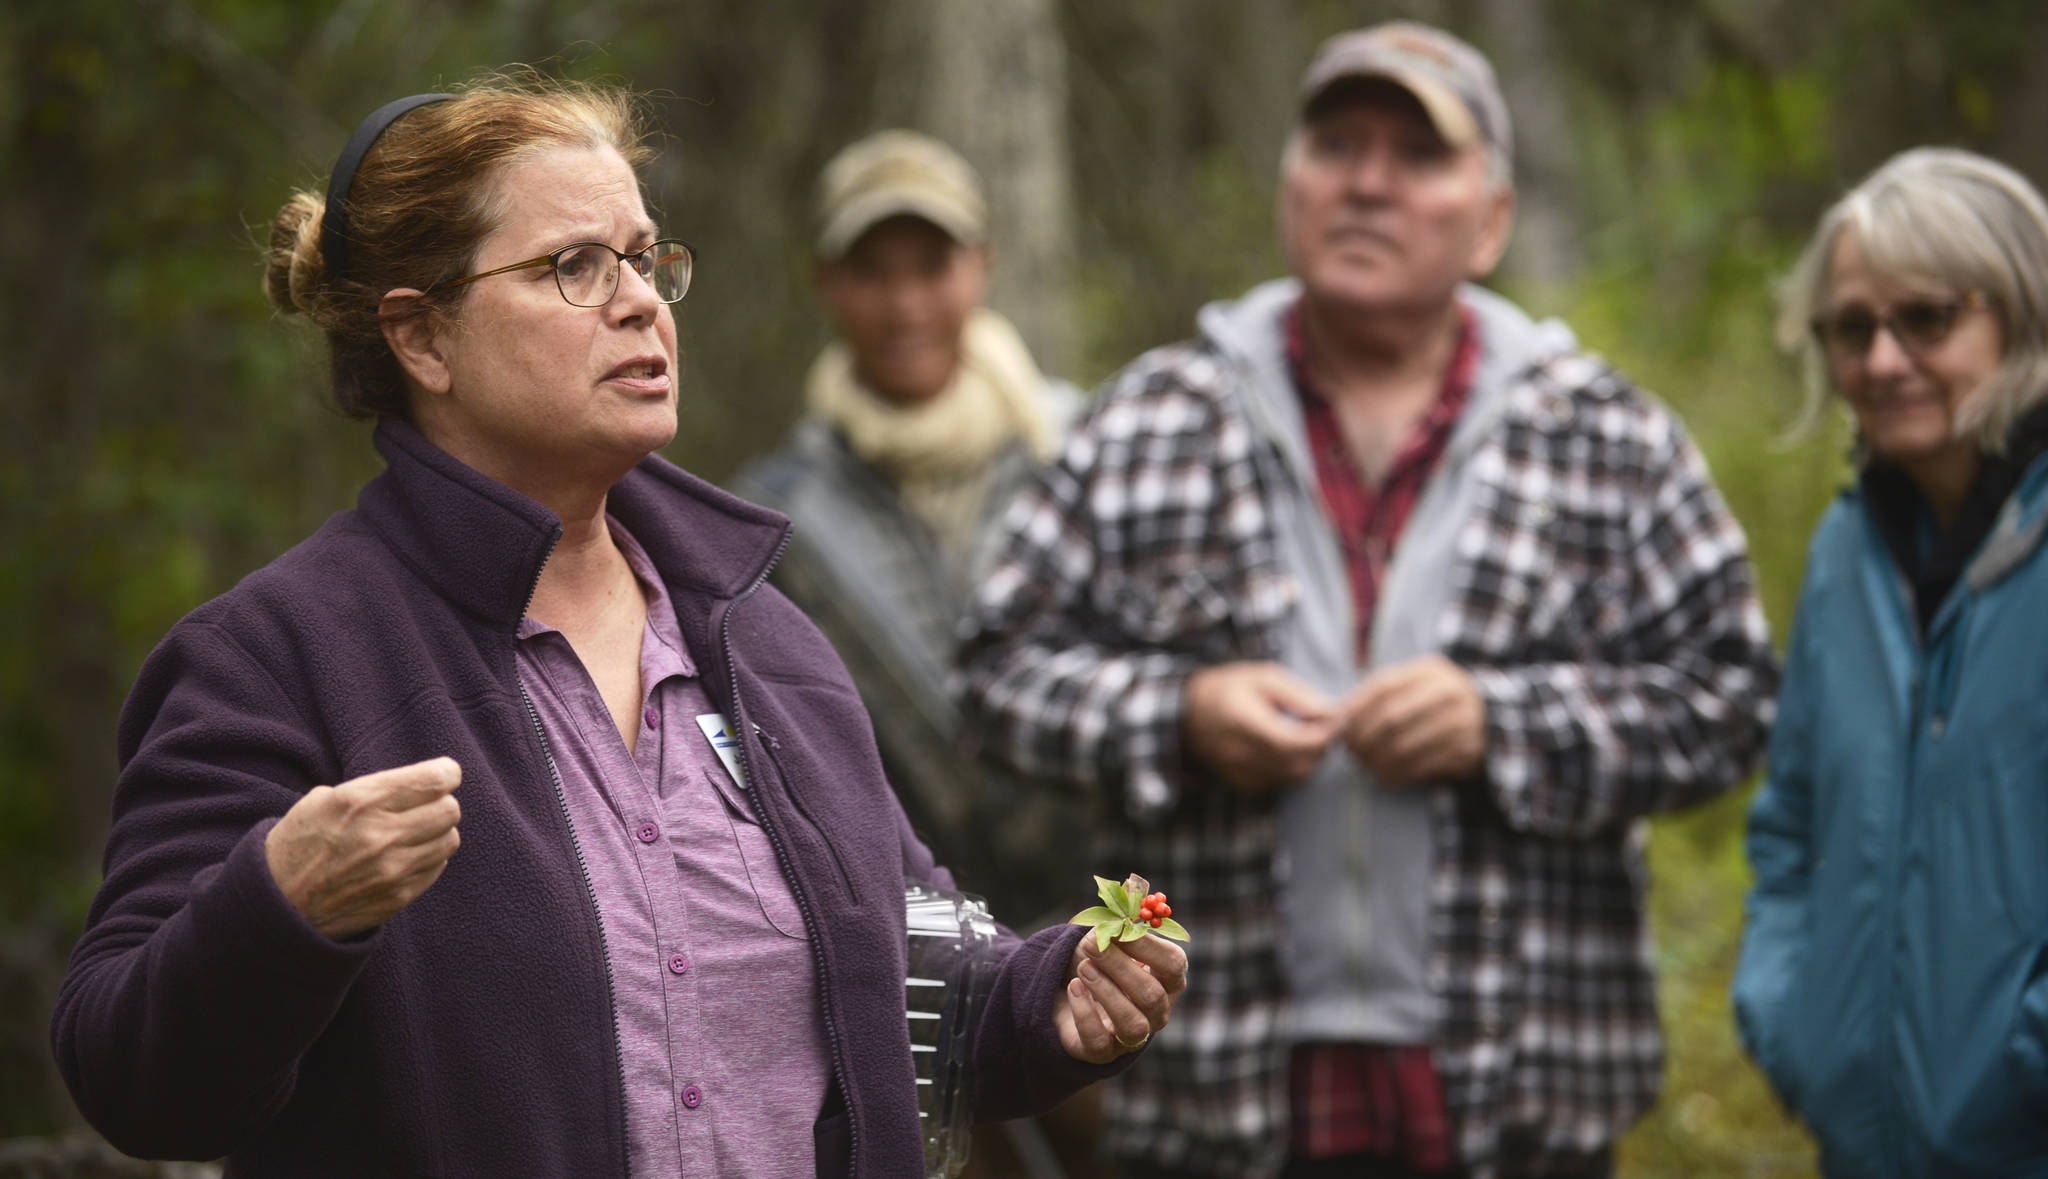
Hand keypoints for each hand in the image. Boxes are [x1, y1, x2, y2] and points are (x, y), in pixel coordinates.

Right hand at [264, 756, 463, 938]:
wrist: (276, 906)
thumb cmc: (298, 844)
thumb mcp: (322, 800)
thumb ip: (373, 789)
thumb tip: (416, 783)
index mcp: (361, 801)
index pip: (435, 780)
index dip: (446, 773)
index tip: (444, 774)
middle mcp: (381, 834)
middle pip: (450, 809)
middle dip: (441, 803)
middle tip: (425, 806)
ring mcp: (392, 869)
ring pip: (449, 839)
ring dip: (437, 832)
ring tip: (413, 833)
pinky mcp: (398, 897)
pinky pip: (437, 866)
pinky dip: (429, 857)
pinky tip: (405, 856)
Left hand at [1057, 931, 1187, 1062]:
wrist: (1067, 990)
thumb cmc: (1099, 961)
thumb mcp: (1109, 939)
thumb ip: (1117, 929)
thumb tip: (1118, 924)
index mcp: (1168, 980)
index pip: (1173, 965)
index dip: (1147, 946)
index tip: (1119, 930)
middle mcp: (1157, 1011)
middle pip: (1151, 995)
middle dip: (1119, 967)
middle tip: (1092, 946)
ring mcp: (1133, 1036)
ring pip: (1132, 1024)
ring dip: (1106, 992)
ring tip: (1084, 968)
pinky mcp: (1103, 1052)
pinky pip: (1099, 1040)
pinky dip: (1084, 1012)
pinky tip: (1073, 988)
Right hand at [1182, 661, 1338, 792]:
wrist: (1189, 711)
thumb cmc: (1230, 688)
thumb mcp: (1265, 677)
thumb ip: (1300, 696)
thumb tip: (1332, 713)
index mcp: (1243, 720)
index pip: (1294, 741)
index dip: (1324, 733)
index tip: (1339, 718)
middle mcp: (1238, 752)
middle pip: (1298, 763)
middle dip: (1321, 746)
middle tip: (1328, 724)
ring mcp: (1238, 772)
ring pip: (1292, 776)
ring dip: (1310, 757)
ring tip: (1309, 732)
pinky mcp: (1241, 783)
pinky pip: (1280, 780)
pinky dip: (1293, 766)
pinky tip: (1289, 746)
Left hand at [1339, 655, 1486, 785]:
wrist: (1493, 719)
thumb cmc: (1438, 701)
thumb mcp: (1416, 684)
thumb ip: (1380, 694)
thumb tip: (1336, 716)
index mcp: (1432, 670)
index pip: (1383, 686)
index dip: (1356, 708)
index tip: (1340, 725)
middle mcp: (1450, 692)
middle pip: (1392, 717)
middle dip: (1364, 737)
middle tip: (1351, 750)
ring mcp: (1462, 723)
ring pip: (1404, 746)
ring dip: (1377, 760)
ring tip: (1365, 764)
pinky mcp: (1467, 751)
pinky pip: (1422, 767)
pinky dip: (1398, 774)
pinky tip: (1386, 775)